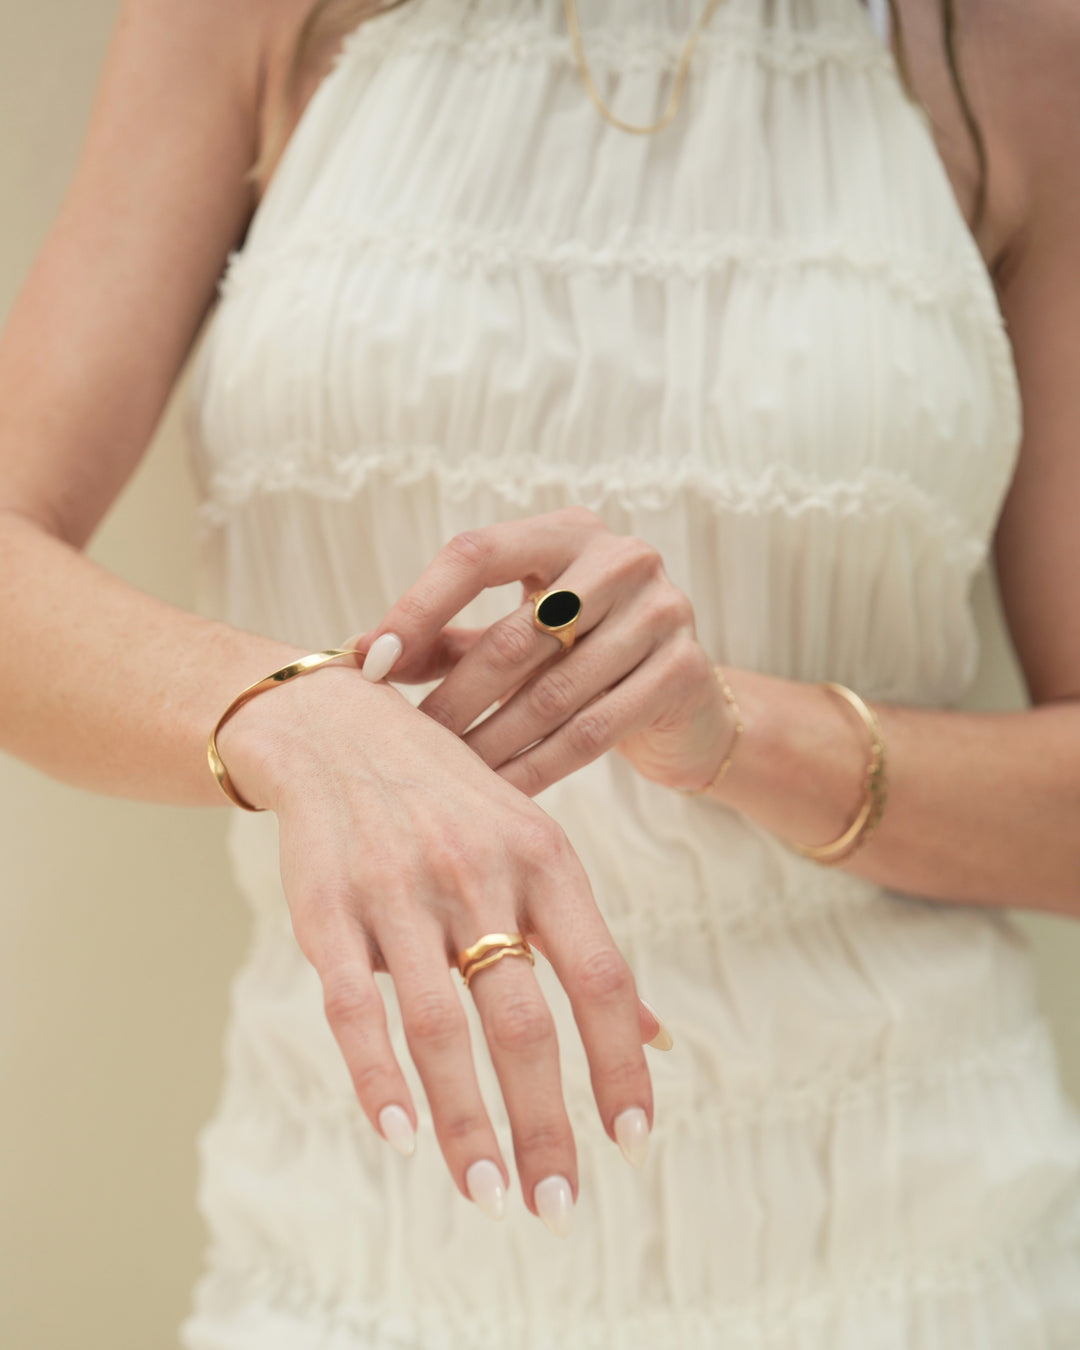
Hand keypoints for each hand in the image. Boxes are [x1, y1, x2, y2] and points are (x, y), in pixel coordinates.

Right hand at [215, 660, 664, 1232]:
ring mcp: (398, 890)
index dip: (619, 1066)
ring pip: (439, 1027)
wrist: (338, 730)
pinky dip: (378, 1078)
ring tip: (489, 1194)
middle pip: (522, 1019)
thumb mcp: (533, 848)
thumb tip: (659, 1041)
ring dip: (467, 1123)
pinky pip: (355, 1007)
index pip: (599, 977)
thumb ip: (588, 943)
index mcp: (542, 856)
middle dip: (545, 1123)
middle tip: (558, 1208)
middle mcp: (477, 872)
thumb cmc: (452, 802)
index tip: (632, 1142)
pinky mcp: (327, 908)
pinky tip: (402, 1136)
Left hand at [346, 507, 738, 796]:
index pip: (478, 554)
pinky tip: (498, 794)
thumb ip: (449, 637)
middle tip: (405, 742)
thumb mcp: (519, 631)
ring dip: (489, 741)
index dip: (418, 607)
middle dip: (453, 696)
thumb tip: (362, 654)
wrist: (687, 707)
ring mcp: (661, 612)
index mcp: (568, 532)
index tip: (372, 663)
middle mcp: (622, 558)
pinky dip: (536, 767)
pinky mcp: (682, 672)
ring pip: (551, 691)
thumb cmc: (583, 658)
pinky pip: (592, 731)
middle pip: (514, 634)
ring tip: (443, 776)